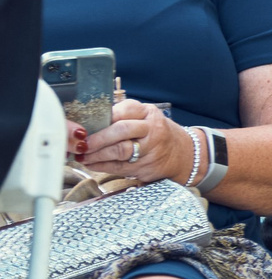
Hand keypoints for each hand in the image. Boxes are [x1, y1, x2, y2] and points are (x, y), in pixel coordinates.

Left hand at [72, 100, 189, 183]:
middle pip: (121, 130)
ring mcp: (151, 149)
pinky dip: (101, 166)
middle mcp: (152, 129)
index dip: (102, 117)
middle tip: (81, 143)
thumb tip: (87, 124)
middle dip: (97, 138)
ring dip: (96, 154)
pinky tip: (91, 164)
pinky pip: (118, 167)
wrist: (183, 155)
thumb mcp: (145, 118)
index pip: (123, 110)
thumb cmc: (156, 134)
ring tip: (82, 155)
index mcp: (149, 113)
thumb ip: (122, 117)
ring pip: (120, 151)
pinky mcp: (145, 167)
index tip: (85, 124)